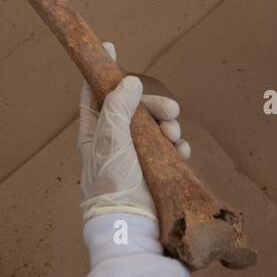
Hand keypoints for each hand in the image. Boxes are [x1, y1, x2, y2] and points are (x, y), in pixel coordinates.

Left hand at [78, 42, 187, 223]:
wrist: (134, 228)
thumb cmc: (114, 187)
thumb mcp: (110, 143)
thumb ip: (117, 109)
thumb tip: (127, 81)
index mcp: (94, 133)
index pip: (95, 95)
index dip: (103, 72)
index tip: (112, 47)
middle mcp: (114, 142)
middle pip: (134, 107)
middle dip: (154, 105)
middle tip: (170, 111)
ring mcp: (136, 156)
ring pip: (155, 126)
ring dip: (169, 126)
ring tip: (175, 138)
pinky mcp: (156, 169)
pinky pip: (170, 148)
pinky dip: (177, 145)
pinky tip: (182, 151)